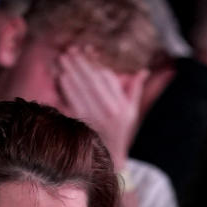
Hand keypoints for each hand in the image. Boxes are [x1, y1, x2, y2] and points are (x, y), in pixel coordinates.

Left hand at [57, 47, 147, 169]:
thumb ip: (135, 89)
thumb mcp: (132, 111)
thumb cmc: (121, 130)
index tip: (88, 54)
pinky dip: (68, 89)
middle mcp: (109, 111)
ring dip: (71, 73)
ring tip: (63, 59)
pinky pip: (74, 102)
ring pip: (82, 89)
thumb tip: (144, 71)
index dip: (98, 65)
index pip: (109, 79)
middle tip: (71, 51)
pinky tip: (63, 78)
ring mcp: (95, 117)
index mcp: (122, 106)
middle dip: (82, 64)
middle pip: (94, 81)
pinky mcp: (83, 123)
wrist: (110, 156)